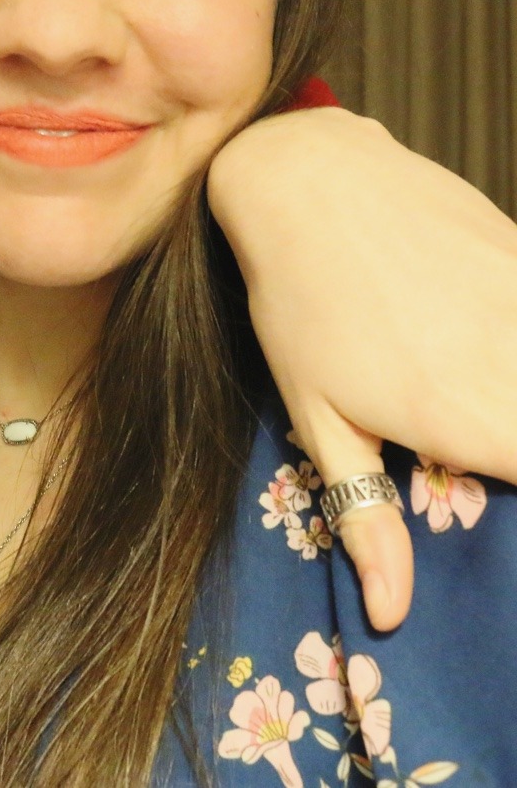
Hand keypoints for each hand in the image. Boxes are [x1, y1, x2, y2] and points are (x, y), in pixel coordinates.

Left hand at [209, 108, 516, 629]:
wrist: (310, 181)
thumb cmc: (300, 305)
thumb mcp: (319, 416)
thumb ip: (368, 515)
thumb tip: (391, 614)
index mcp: (479, 421)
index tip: (496, 481)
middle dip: (511, 440)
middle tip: (469, 435)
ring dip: (510, 392)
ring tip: (454, 382)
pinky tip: (468, 334)